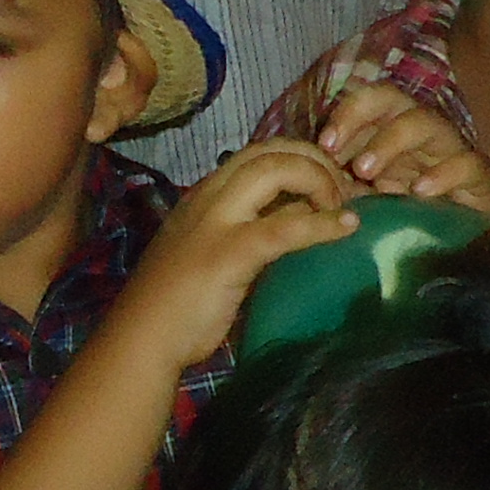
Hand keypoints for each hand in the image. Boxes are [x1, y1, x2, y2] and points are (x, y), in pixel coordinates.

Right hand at [123, 138, 356, 368]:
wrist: (142, 338)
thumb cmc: (177, 304)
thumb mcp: (217, 252)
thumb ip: (253, 230)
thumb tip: (302, 218)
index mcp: (205, 195)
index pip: (258, 153)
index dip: (300, 157)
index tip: (328, 184)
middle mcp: (210, 196)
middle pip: (272, 150)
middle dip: (316, 160)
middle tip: (343, 192)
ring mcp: (218, 221)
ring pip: (277, 170)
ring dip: (321, 180)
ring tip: (344, 206)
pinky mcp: (230, 253)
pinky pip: (285, 227)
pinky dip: (322, 224)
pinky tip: (347, 228)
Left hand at [309, 83, 489, 223]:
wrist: (470, 253)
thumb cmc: (412, 223)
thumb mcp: (368, 205)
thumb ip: (341, 189)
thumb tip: (304, 182)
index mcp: (393, 136)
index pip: (369, 104)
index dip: (345, 115)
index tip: (322, 145)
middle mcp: (422, 136)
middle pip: (394, 99)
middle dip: (360, 115)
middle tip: (334, 150)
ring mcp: (452, 152)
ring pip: (427, 123)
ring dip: (391, 141)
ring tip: (366, 170)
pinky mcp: (479, 178)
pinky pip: (467, 163)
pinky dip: (443, 174)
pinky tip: (420, 191)